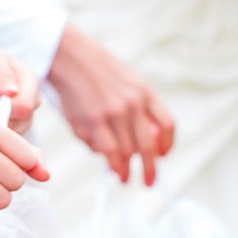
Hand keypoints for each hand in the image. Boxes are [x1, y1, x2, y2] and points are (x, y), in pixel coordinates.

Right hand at [48, 25, 175, 184]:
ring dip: (127, 169)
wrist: (69, 55)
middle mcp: (133, 103)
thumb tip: (143, 139)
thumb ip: (139, 106)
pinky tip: (113, 170)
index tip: (162, 156)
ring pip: (127, 152)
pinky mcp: (93, 120)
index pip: (167, 125)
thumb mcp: (128, 79)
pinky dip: (112, 164)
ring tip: (124, 177)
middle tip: (149, 181)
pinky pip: (108, 151)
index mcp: (145, 91)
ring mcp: (113, 113)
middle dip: (150, 169)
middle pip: (148, 146)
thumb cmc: (97, 69)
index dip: (167, 145)